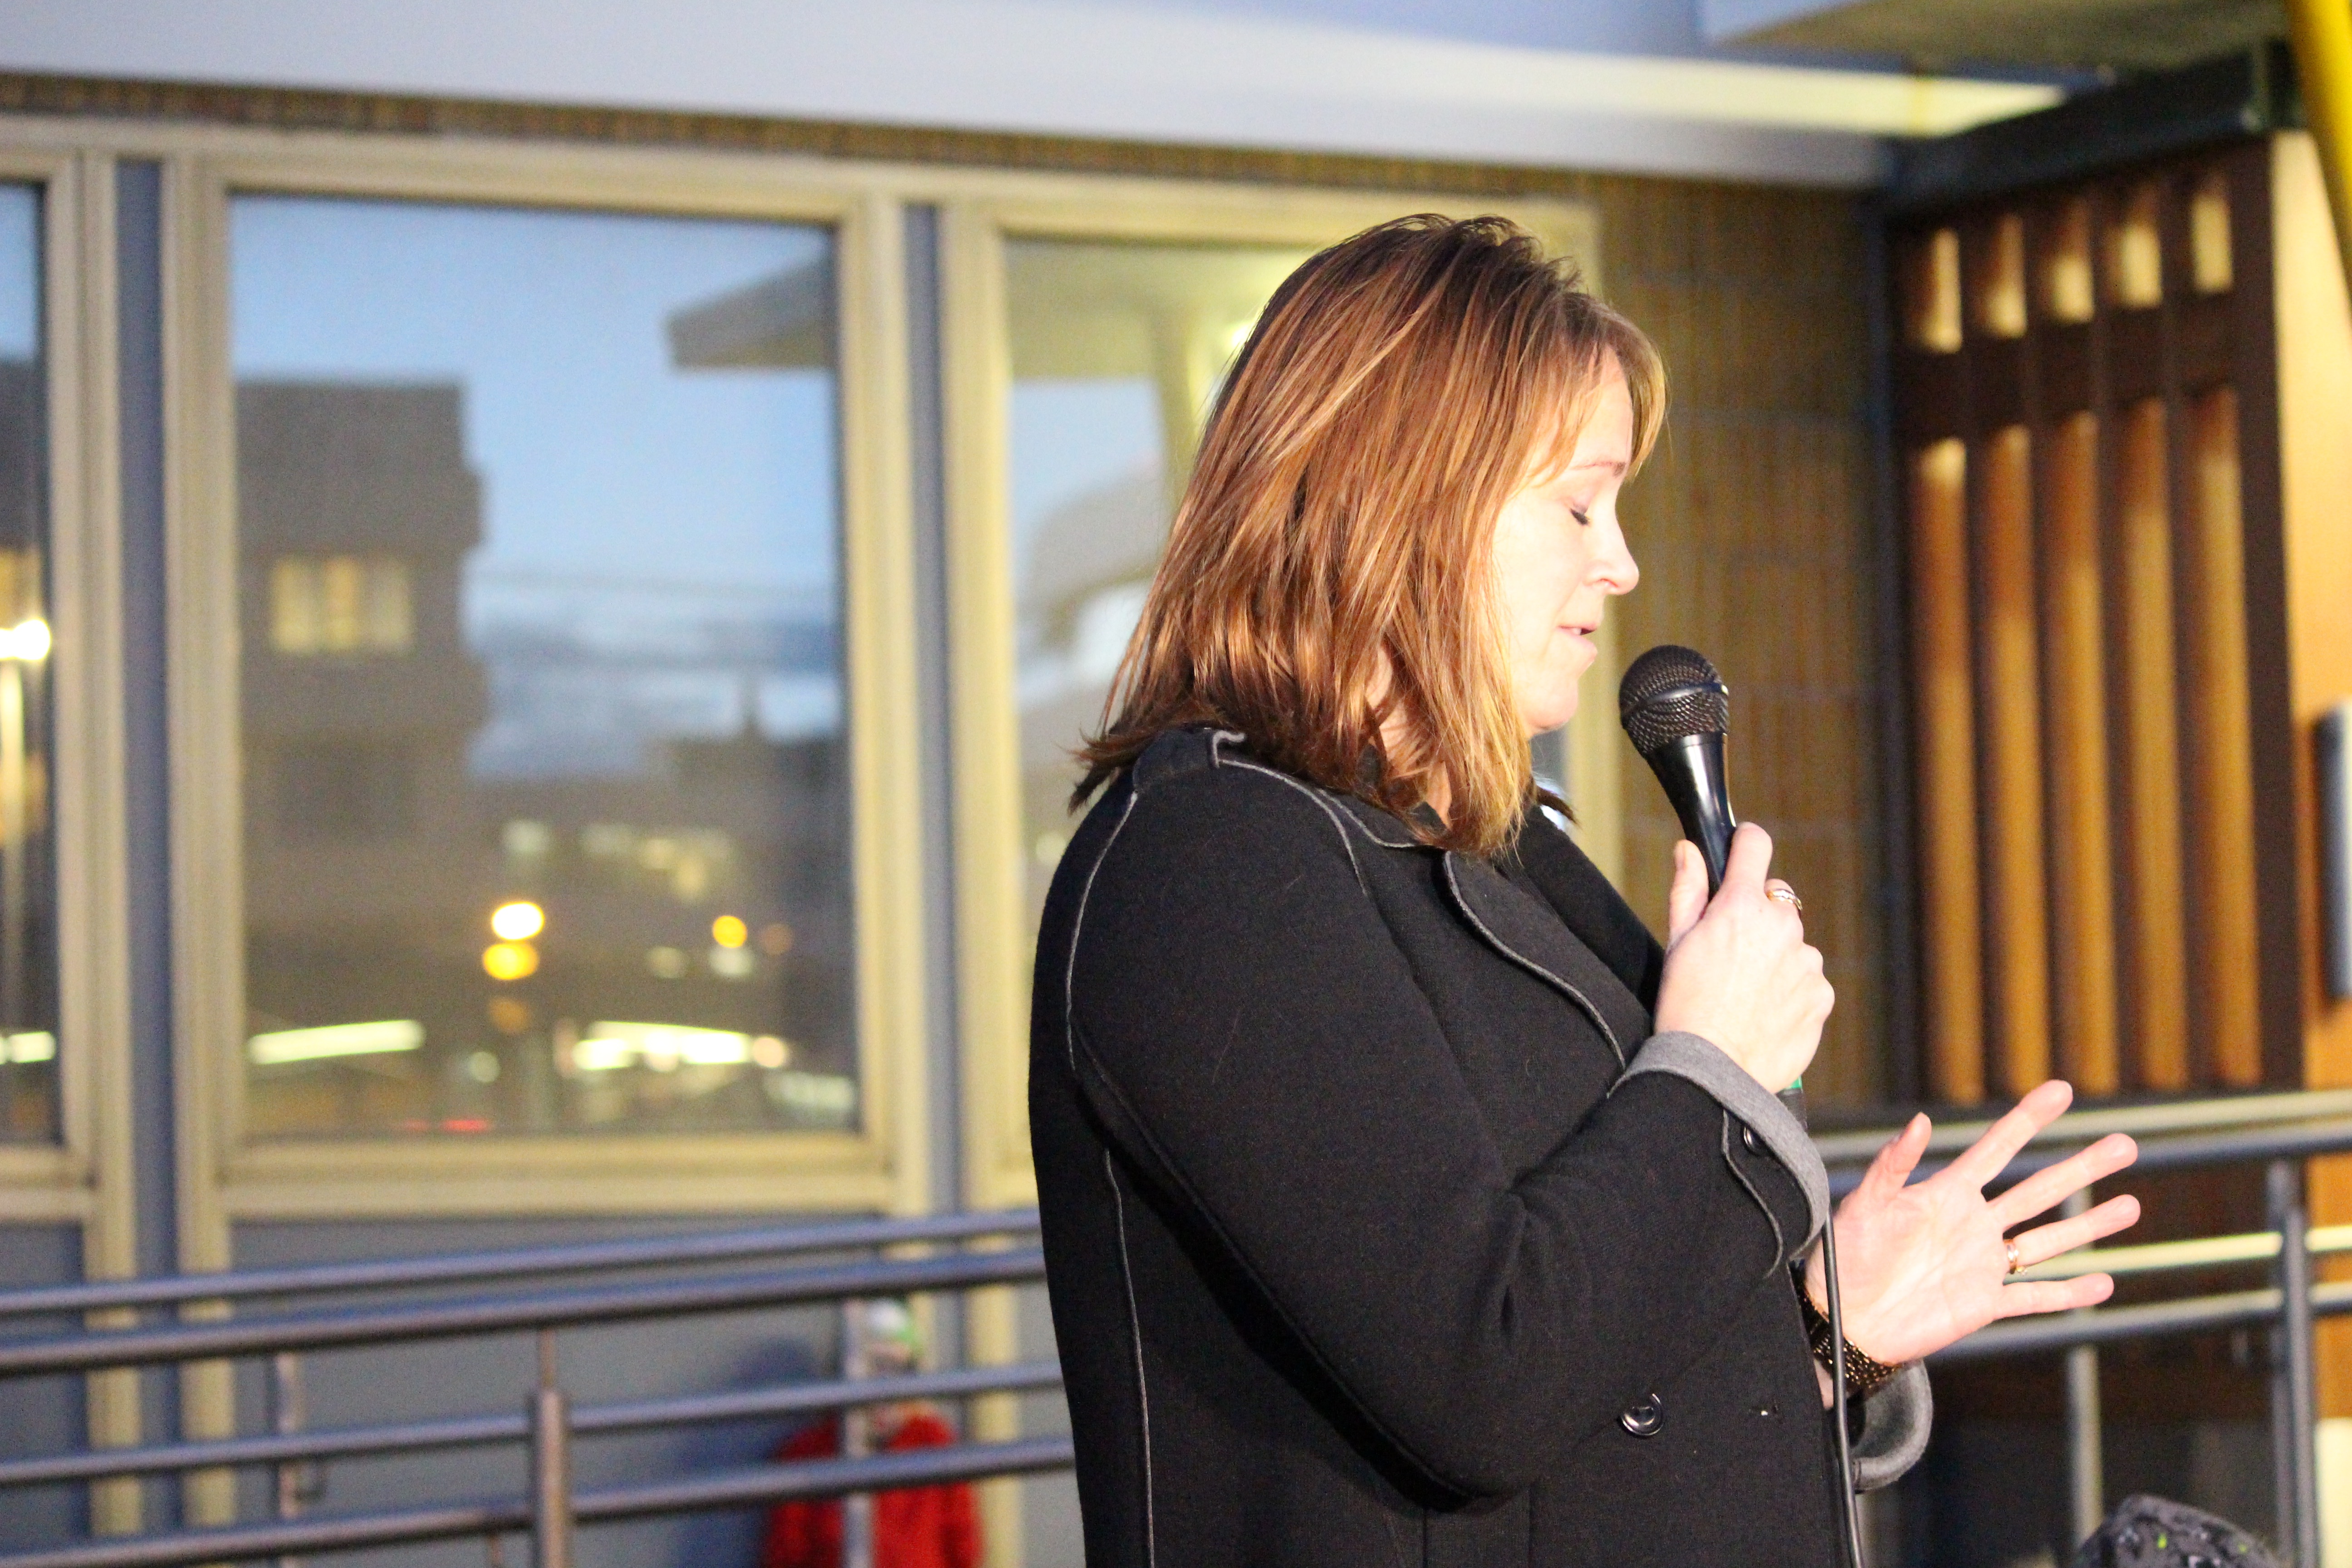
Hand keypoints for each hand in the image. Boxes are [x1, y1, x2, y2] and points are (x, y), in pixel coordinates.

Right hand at [1652, 823, 1830, 1095]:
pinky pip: (1809, 981)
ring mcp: (1807, 961)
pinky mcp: (1822, 995)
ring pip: (1794, 944)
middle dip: (1758, 917)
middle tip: (1731, 954)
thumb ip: (1687, 888)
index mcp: (1741, 906)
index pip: (1755, 846)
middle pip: (1777, 901)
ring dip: (1777, 958)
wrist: (1714, 1069)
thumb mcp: (1676, 941)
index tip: (1742, 849)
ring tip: (1747, 993)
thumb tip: (1689, 849)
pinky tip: (1765, 1011)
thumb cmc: (1685, 1005)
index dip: (1746, 845)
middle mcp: (1782, 926)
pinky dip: (1792, 991)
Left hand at [1805, 1080, 2141, 1365]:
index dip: (2028, 1119)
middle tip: (2124, 1144)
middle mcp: (1974, 1225)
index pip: (1997, 1148)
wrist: (1843, 1317)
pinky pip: (2036, 1298)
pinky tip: (2104, 1282)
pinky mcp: (1984, 1305)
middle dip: (2081, 1166)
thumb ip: (1893, 1165)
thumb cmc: (1845, 1256)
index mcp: (1947, 1194)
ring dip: (2090, 1224)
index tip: (2061, 1090)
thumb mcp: (1865, 1204)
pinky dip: (2069, 1293)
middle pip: (2038, 1189)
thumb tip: (1919, 1120)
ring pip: (2048, 1241)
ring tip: (2131, 1206)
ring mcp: (1984, 1265)